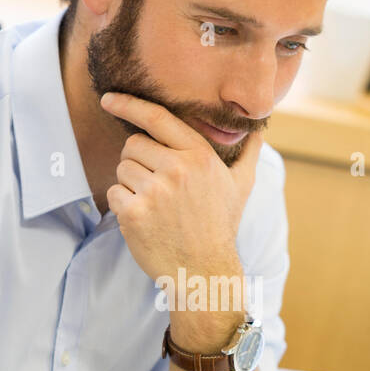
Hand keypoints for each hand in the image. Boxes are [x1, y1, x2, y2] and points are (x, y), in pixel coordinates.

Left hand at [101, 91, 262, 290]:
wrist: (204, 271)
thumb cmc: (220, 226)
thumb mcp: (241, 186)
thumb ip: (248, 153)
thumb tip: (260, 129)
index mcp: (200, 156)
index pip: (157, 118)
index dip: (129, 105)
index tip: (109, 99)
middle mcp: (177, 169)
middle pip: (133, 145)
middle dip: (138, 162)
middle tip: (157, 187)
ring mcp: (155, 191)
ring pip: (122, 169)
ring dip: (131, 185)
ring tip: (155, 206)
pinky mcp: (135, 213)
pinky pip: (114, 193)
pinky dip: (123, 205)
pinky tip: (144, 220)